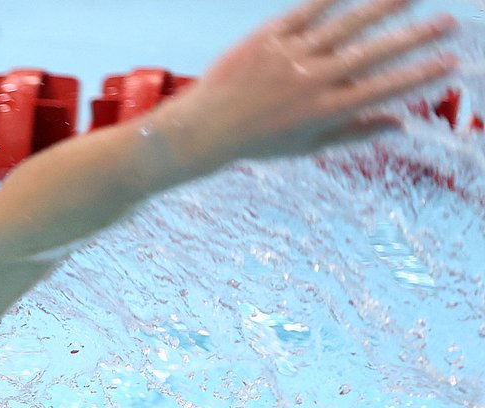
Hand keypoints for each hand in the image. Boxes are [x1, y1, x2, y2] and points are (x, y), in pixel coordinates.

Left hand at [160, 0, 456, 171]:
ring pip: (347, 25)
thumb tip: (400, 124)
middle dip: (416, 38)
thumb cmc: (258, 141)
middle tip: (448, 23)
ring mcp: (291, 56)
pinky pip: (307, 10)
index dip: (419, 76)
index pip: (383, 89)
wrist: (204, 129)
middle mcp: (312, 81)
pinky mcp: (268, 37)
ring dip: (385, 7)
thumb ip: (354, 133)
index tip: (449, 63)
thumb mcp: (308, 147)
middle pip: (374, 54)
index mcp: (325, 111)